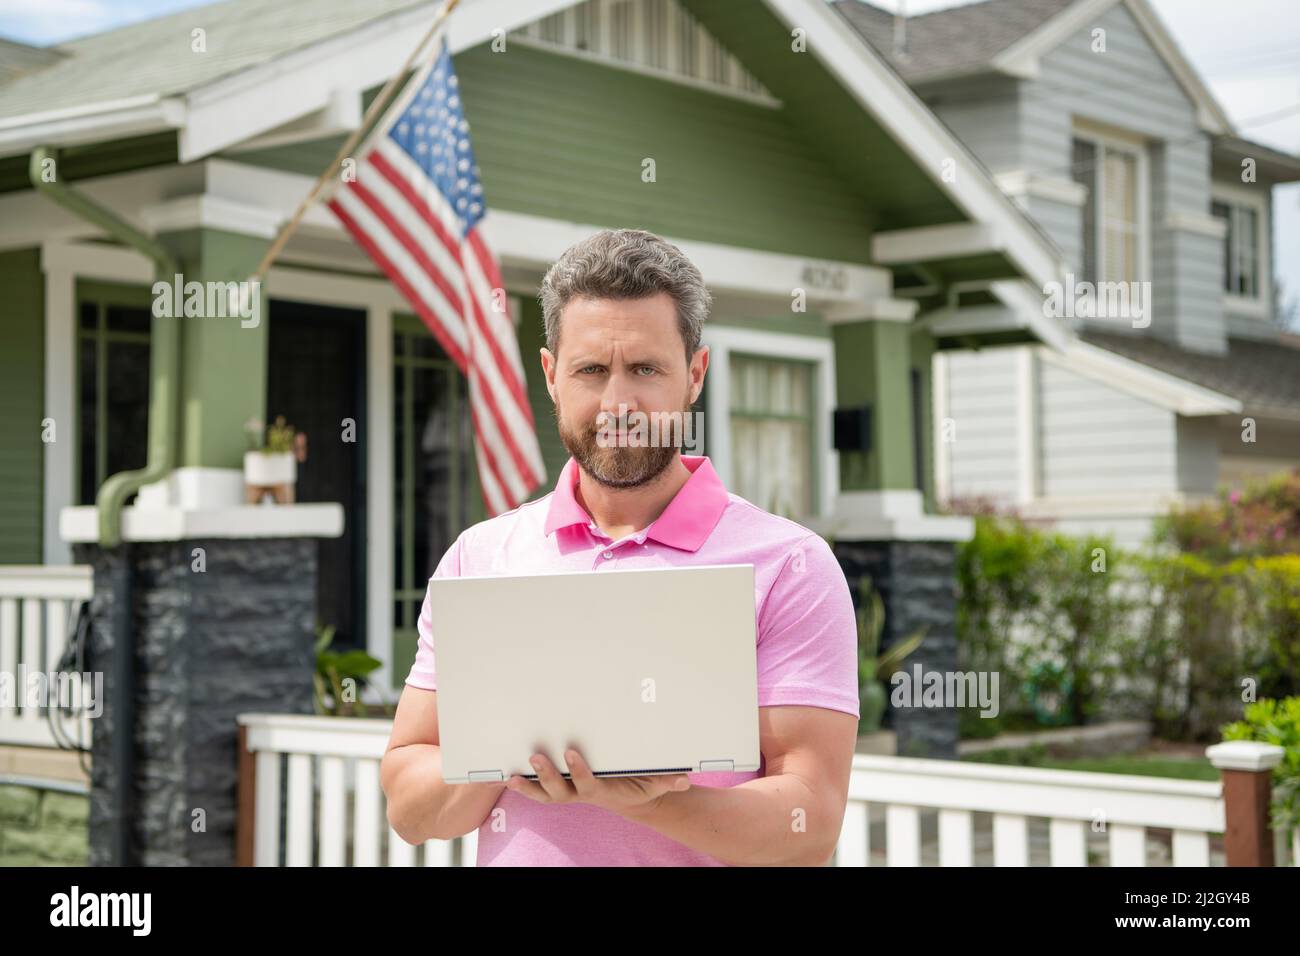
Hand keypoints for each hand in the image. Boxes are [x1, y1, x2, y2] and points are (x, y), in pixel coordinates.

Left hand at [505, 748, 689, 820]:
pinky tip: (508, 774)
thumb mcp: (654, 784)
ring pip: (544, 792)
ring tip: (514, 772)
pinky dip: (524, 784)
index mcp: (601, 791)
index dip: (578, 770)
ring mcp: (568, 792)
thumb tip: (683, 779)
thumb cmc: (639, 786)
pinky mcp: (560, 787)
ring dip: (529, 783)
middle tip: (536, 756)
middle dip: (547, 774)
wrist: (628, 798)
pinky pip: (538, 789)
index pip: (587, 783)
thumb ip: (666, 781)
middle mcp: (580, 793)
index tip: (570, 752)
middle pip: (559, 790)